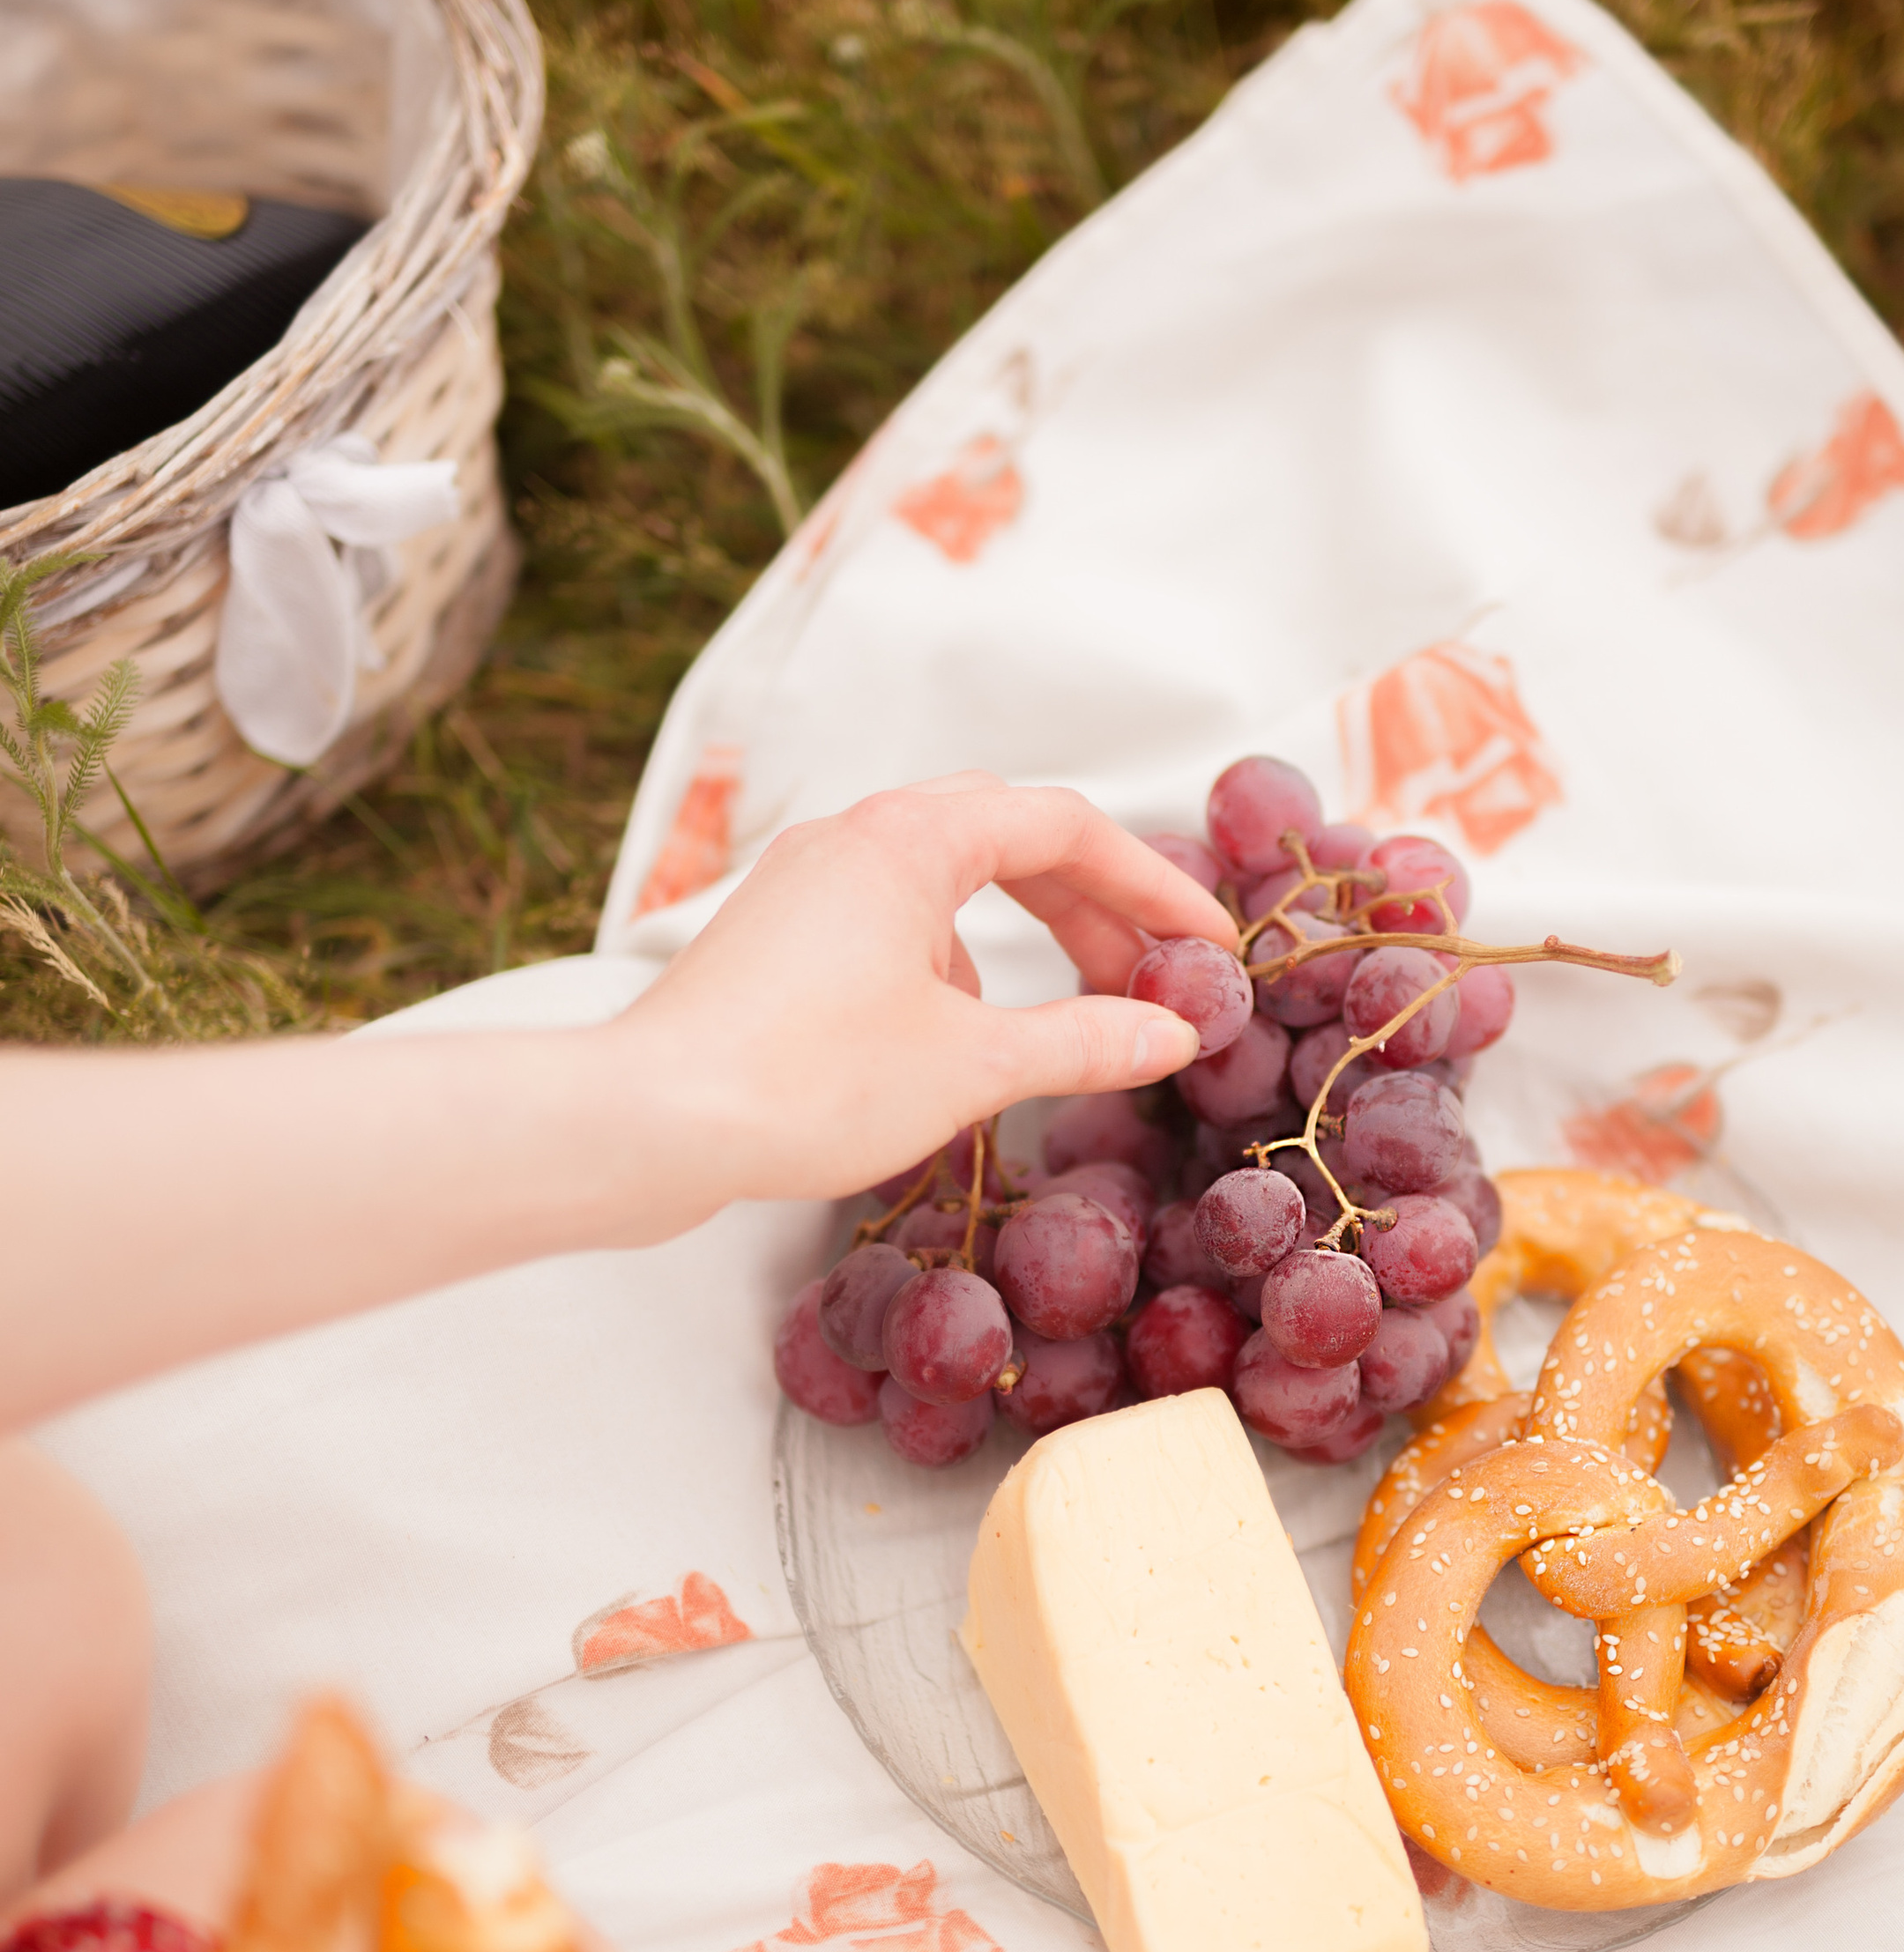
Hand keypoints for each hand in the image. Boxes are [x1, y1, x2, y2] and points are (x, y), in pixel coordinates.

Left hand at [616, 771, 1235, 1206]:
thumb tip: (1172, 1035)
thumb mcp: (973, 1066)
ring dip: (1018, 939)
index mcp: (910, 838)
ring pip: (944, 882)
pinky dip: (950, 965)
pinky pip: (891, 924)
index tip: (1207, 944)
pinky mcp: (775, 939)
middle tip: (1148, 981)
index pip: (1065, 827)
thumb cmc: (804, 1082)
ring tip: (1062, 1022)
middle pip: (1007, 840)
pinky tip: (955, 1048)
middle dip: (1090, 908)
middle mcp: (854, 836)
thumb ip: (1085, 1040)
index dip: (1152, 885)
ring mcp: (807, 884)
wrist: (647, 1124)